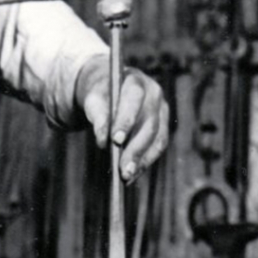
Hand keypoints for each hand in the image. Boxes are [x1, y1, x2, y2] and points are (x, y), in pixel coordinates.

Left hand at [76, 56, 169, 183]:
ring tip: (126, 177)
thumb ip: (97, 115)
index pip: (134, 99)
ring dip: (142, 160)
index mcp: (136, 81)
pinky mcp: (163, 126)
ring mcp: (162, 111)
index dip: (126, 120)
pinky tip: (132, 174)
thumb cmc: (101, 94)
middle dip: (135, 149)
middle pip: (149, 124)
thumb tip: (103, 140)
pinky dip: (145, 162)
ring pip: (157, 138)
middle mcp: (154, 94)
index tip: (116, 140)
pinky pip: (158, 146)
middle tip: (122, 169)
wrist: (111, 89)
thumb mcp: (94, 99)